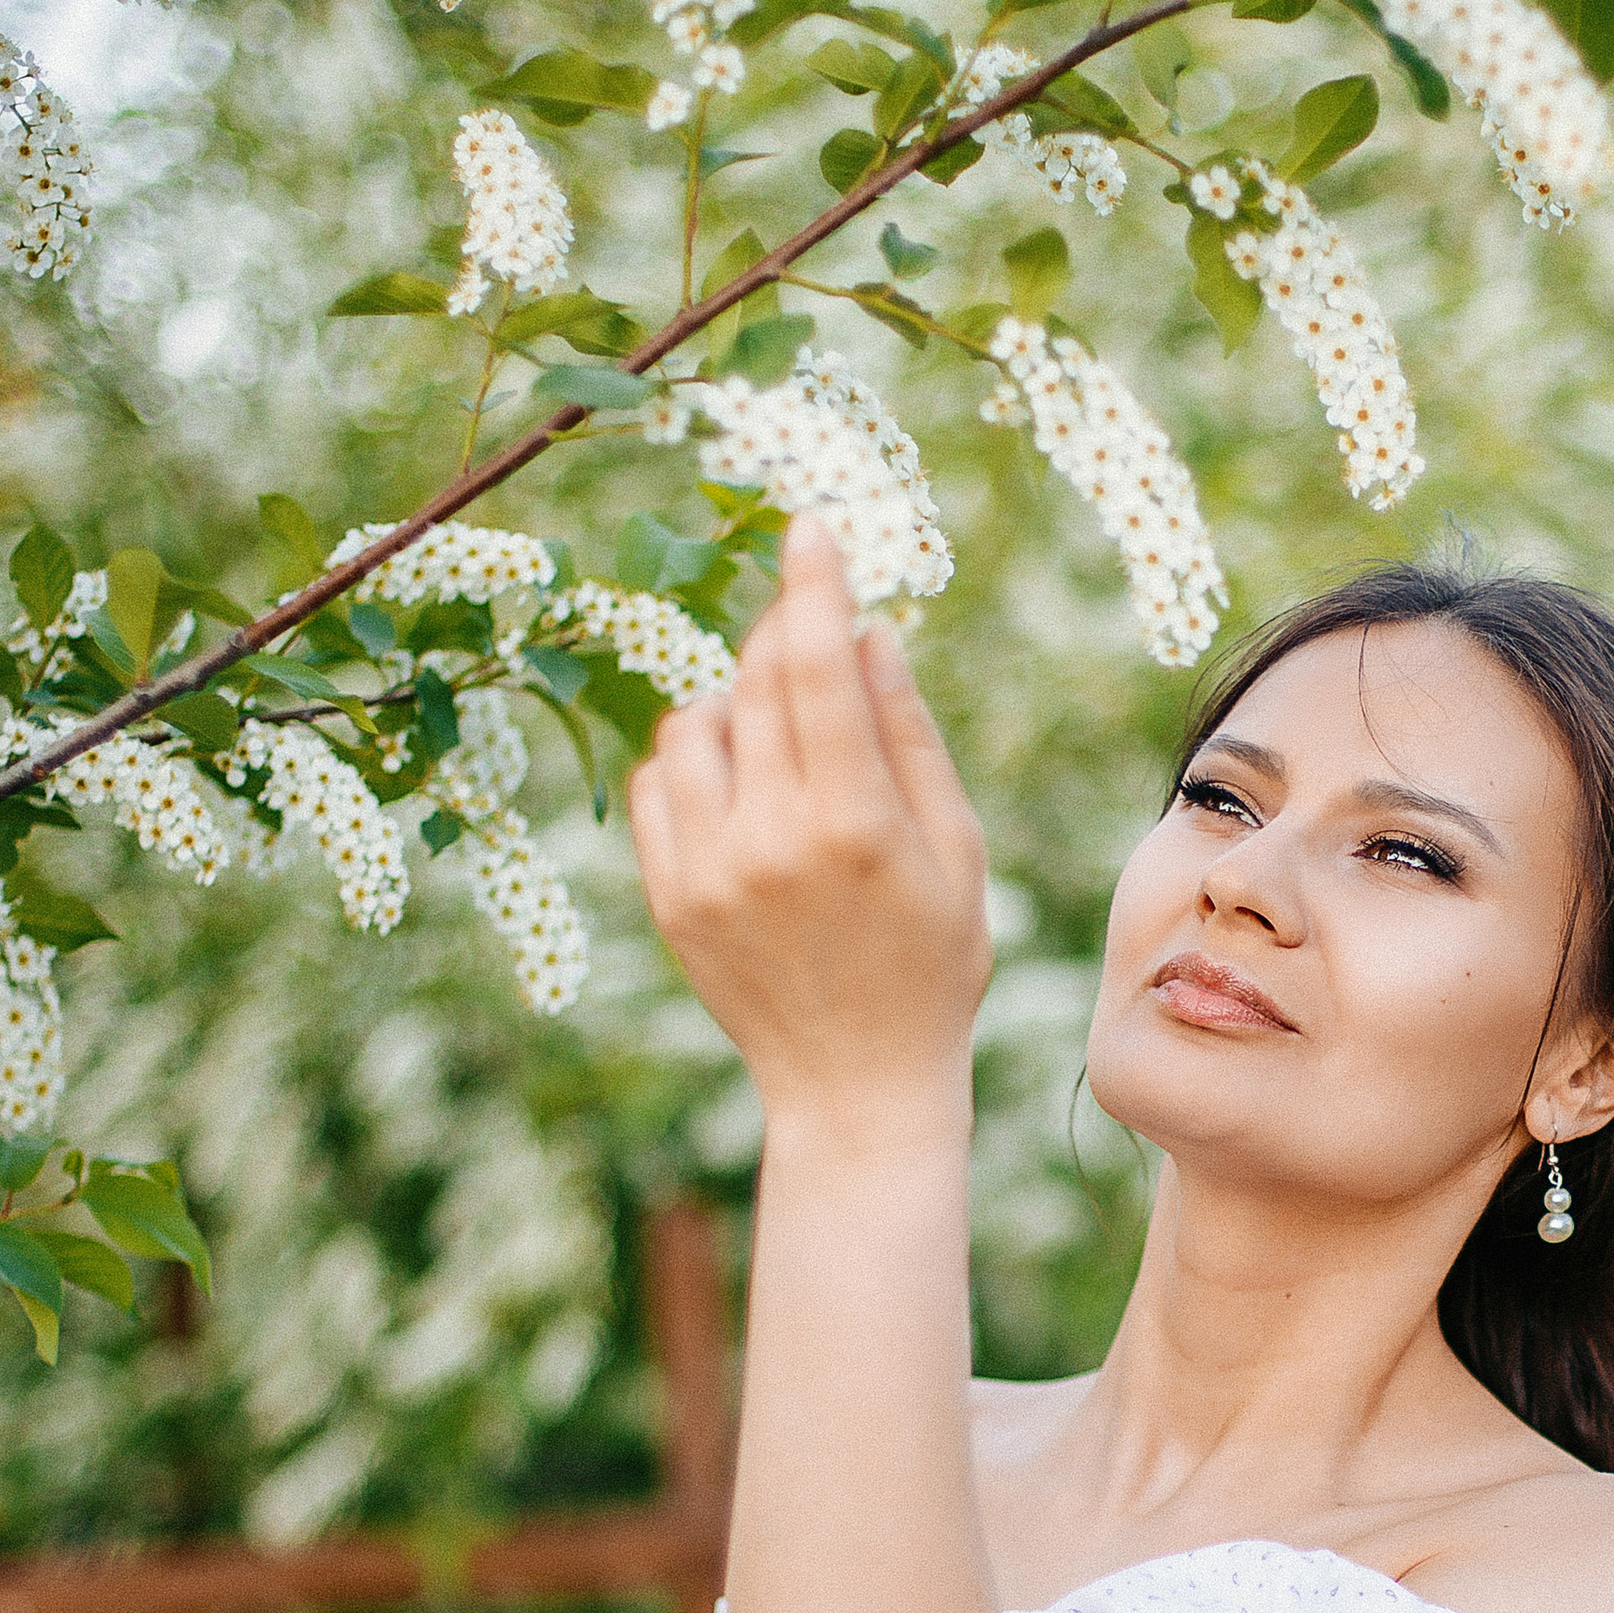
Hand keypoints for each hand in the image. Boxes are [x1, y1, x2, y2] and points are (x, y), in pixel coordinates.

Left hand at [629, 520, 992, 1138]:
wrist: (855, 1085)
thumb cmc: (931, 963)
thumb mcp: (954, 850)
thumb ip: (909, 735)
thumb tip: (869, 630)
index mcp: (855, 824)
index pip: (816, 665)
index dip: (812, 584)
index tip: (810, 528)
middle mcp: (770, 840)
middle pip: (757, 681)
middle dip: (785, 633)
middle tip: (812, 627)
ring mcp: (708, 872)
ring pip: (696, 721)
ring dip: (738, 703)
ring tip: (784, 745)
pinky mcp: (669, 898)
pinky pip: (659, 782)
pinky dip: (694, 762)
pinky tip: (742, 793)